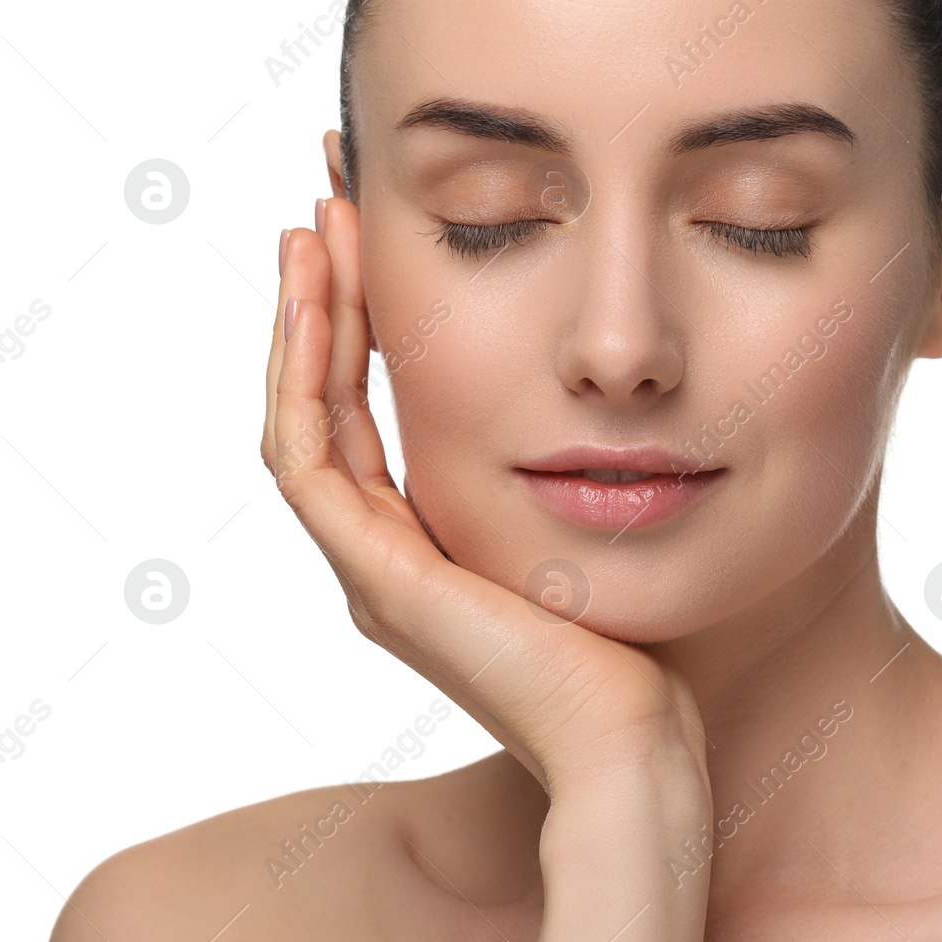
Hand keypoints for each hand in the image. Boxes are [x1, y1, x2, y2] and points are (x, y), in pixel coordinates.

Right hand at [260, 196, 709, 803]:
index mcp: (426, 542)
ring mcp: (372, 569)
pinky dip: (304, 378)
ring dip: (303, 323)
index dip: (362, 322)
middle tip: (326, 204)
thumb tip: (607, 390)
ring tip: (313, 229)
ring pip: (305, 420)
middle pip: (326, 404)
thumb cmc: (638, 635)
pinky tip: (317, 301)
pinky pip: (311, 460)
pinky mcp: (378, 579)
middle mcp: (383, 554)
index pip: (368, 411)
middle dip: (324, 301)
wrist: (637, 737)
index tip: (371, 233)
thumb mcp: (592, 523)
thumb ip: (568, 466)